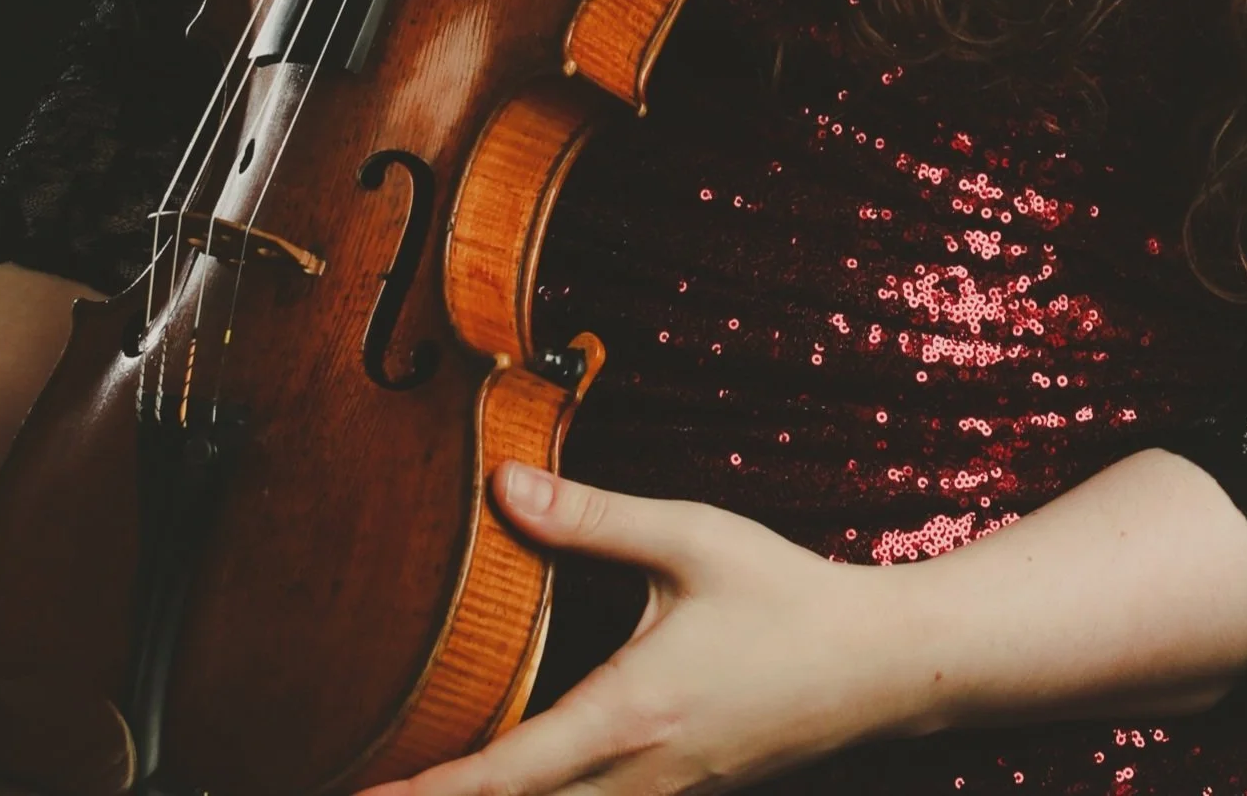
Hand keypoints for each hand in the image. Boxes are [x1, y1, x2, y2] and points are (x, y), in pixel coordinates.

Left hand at [361, 464, 917, 795]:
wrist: (882, 664)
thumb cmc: (787, 596)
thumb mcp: (690, 539)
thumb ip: (591, 518)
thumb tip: (504, 483)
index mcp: (628, 717)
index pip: (503, 775)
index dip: (427, 793)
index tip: (364, 792)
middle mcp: (638, 778)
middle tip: (371, 788)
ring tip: (429, 784)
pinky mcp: (683, 795)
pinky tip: (524, 779)